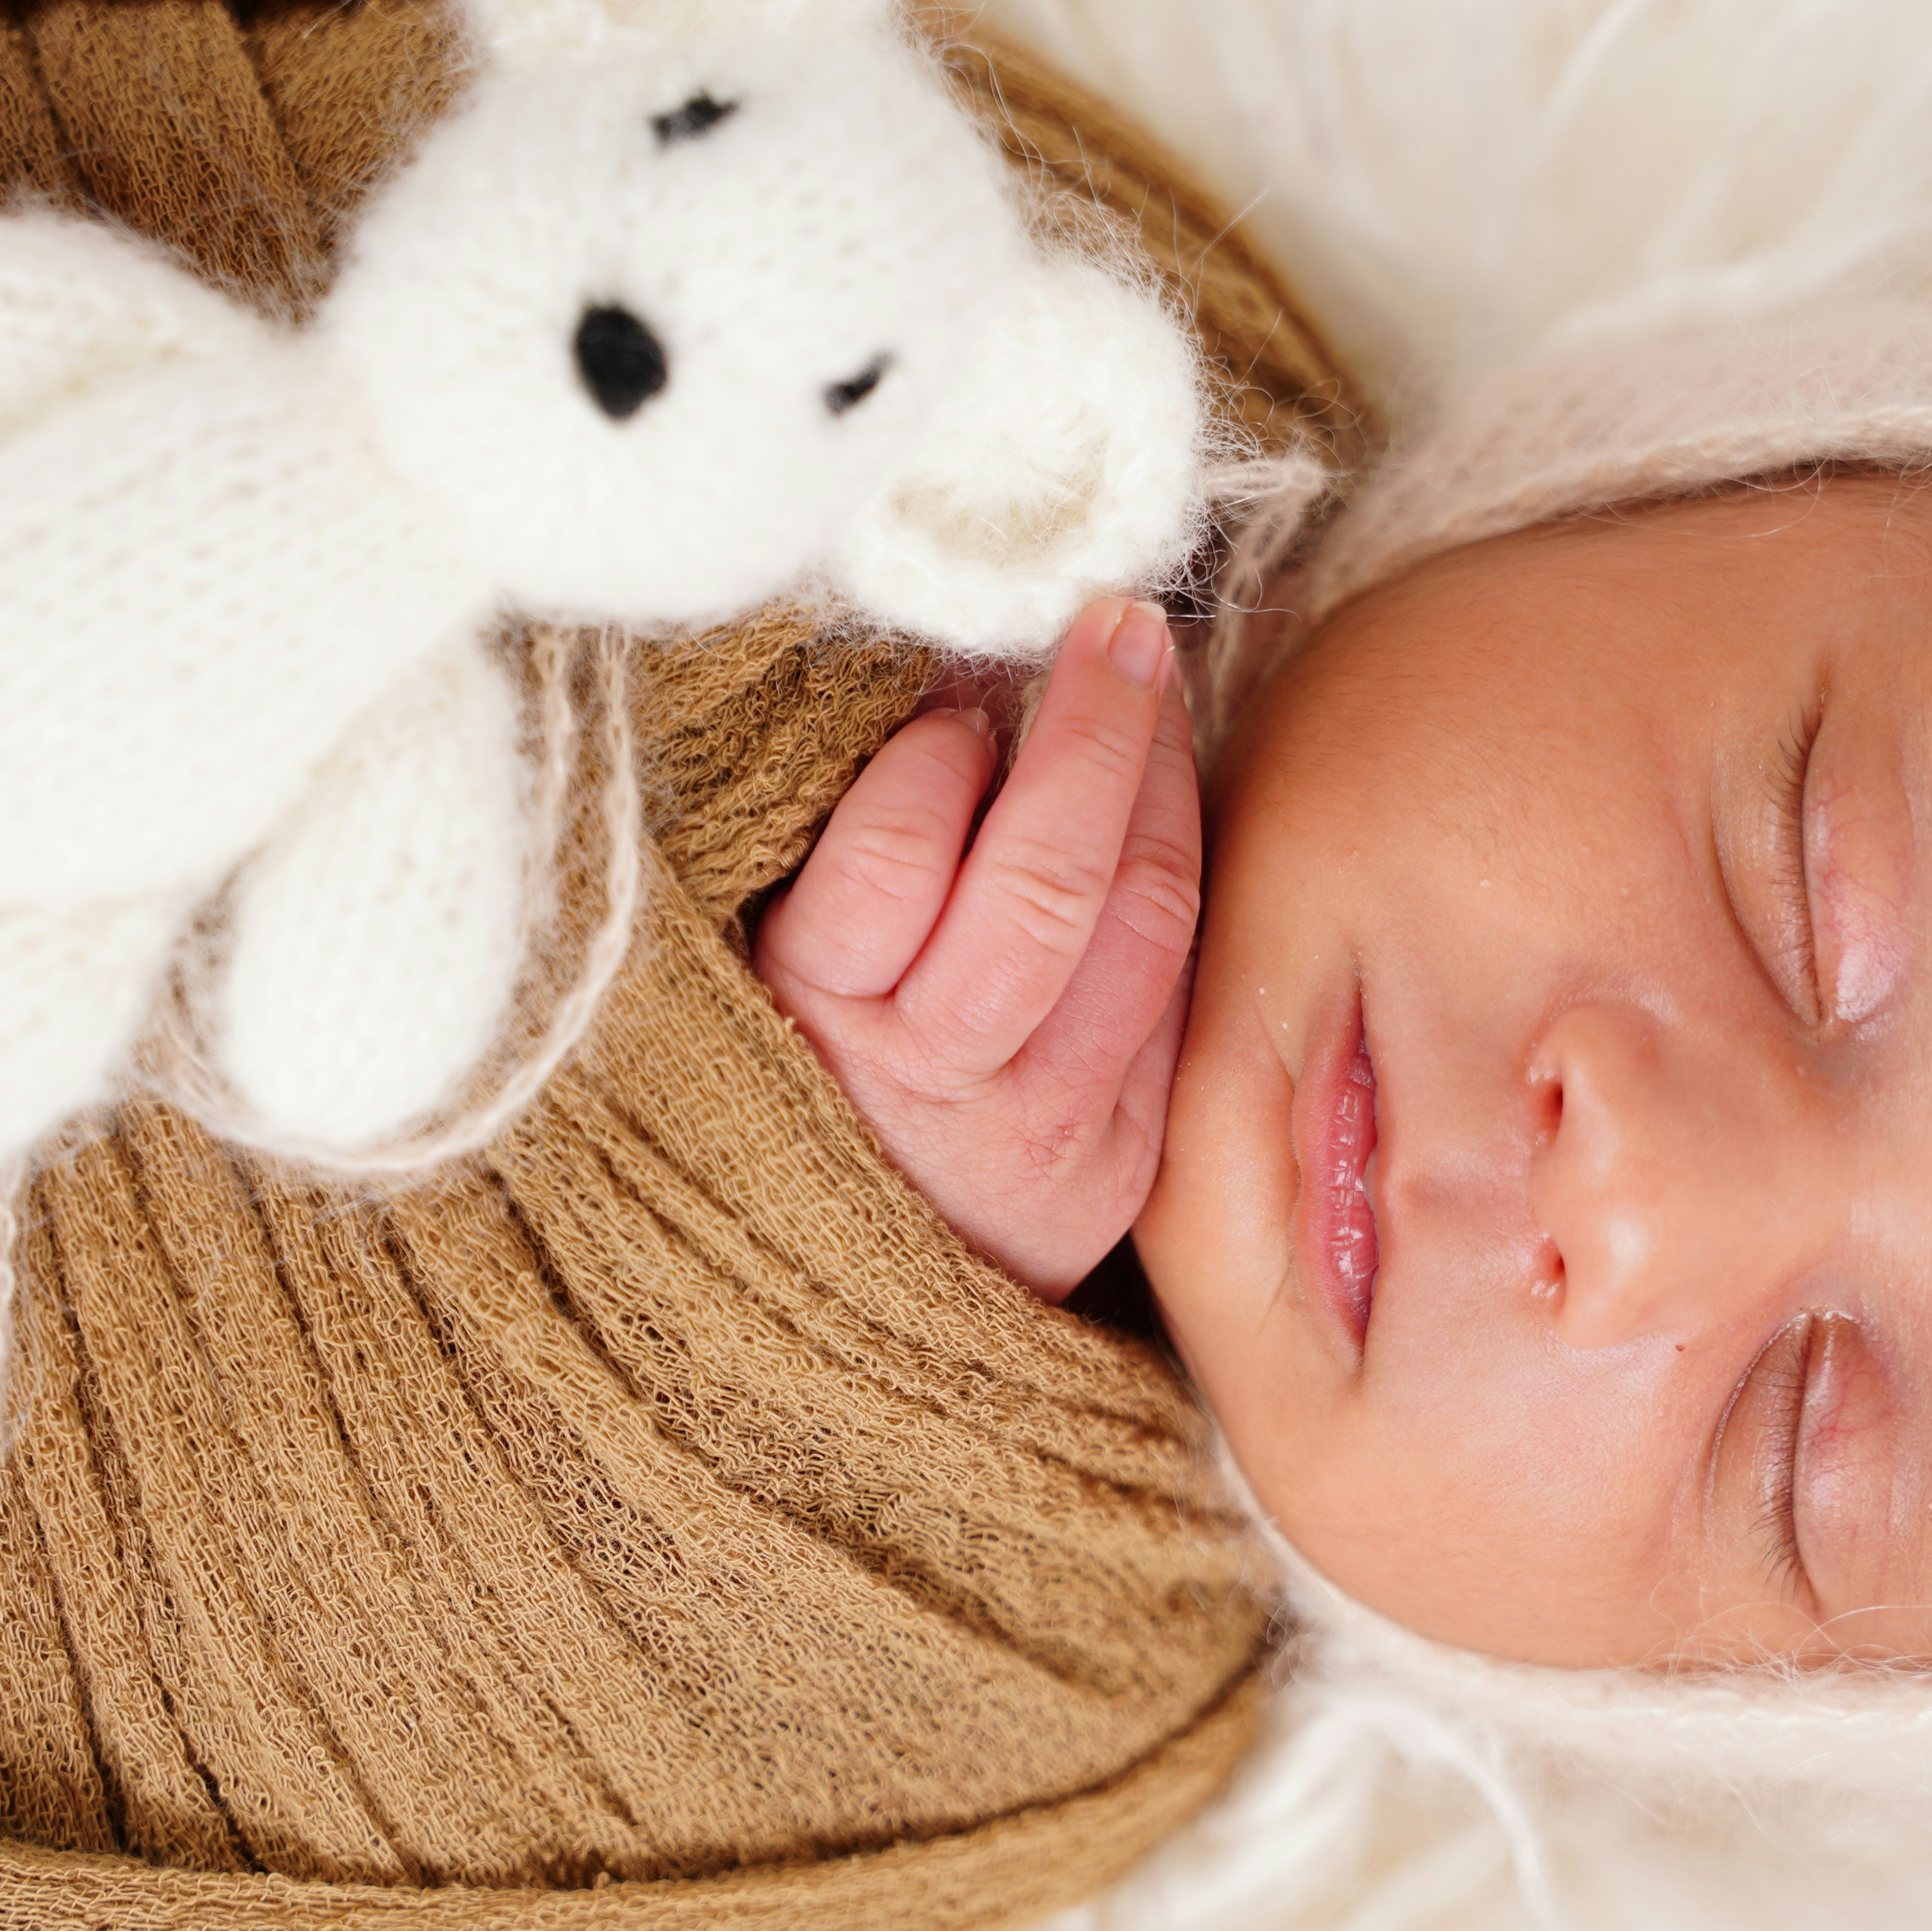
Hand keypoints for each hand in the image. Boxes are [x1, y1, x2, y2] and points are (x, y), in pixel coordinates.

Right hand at [754, 594, 1201, 1298]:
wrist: (843, 1312)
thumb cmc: (779, 1088)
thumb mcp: (751, 973)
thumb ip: (821, 846)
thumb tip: (934, 677)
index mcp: (813, 1025)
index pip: (891, 860)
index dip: (939, 753)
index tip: (959, 685)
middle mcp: (936, 1088)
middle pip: (1046, 884)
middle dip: (1093, 729)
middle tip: (1112, 618)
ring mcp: (1048, 1131)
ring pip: (1139, 922)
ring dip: (1160, 778)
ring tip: (1153, 675)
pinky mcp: (1128, 1157)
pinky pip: (1178, 982)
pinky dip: (1180, 866)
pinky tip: (1168, 789)